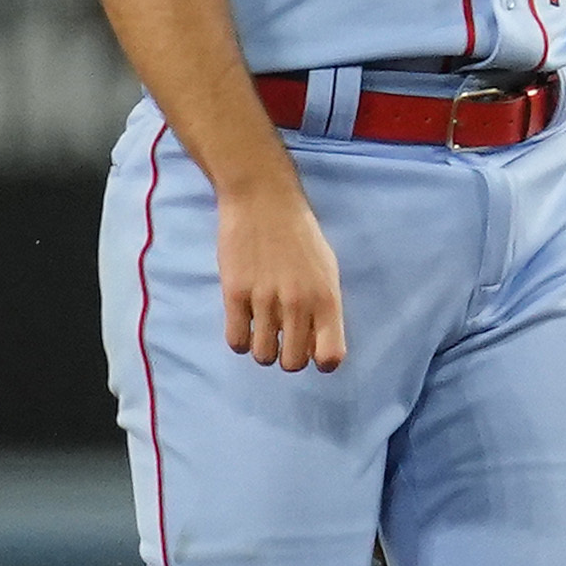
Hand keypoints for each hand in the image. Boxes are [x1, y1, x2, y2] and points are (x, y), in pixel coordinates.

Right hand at [215, 181, 345, 371]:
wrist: (263, 202)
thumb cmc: (300, 236)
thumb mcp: (326, 270)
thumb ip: (324, 307)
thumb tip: (316, 344)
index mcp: (326, 298)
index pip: (331, 355)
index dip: (321, 361)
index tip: (313, 351)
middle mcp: (298, 304)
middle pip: (292, 363)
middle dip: (288, 356)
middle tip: (283, 338)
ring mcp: (264, 300)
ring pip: (263, 356)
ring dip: (263, 349)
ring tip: (262, 330)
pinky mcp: (235, 294)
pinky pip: (236, 340)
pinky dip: (240, 339)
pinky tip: (243, 322)